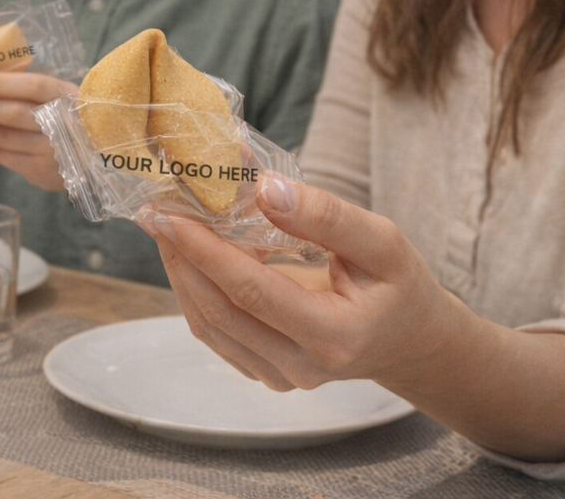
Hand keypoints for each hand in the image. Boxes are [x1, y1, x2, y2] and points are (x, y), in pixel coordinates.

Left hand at [0, 73, 75, 190]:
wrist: (98, 156)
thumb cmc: (70, 116)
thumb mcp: (61, 95)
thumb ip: (30, 86)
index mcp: (67, 96)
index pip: (33, 86)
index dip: (0, 84)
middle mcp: (63, 123)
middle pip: (14, 113)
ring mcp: (53, 150)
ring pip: (6, 138)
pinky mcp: (42, 171)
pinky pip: (6, 157)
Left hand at [144, 173, 468, 391]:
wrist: (407, 340)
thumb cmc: (397, 285)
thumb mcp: (382, 241)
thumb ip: (326, 216)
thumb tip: (265, 188)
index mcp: (336, 336)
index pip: (252, 291)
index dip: (206, 250)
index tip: (171, 212)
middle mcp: (302, 367)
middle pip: (219, 311)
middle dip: (181, 256)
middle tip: (156, 209)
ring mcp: (279, 376)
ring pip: (208, 324)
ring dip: (181, 271)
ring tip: (167, 224)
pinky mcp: (262, 371)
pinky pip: (215, 331)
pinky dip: (195, 289)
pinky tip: (191, 252)